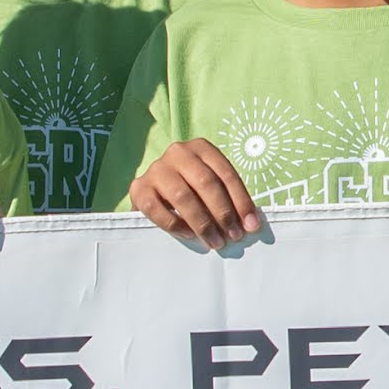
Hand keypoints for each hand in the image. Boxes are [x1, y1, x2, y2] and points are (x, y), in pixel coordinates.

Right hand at [124, 138, 264, 248]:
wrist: (153, 189)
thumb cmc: (191, 188)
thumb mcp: (210, 185)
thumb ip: (227, 198)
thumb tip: (250, 223)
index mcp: (201, 148)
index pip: (226, 173)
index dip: (241, 200)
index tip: (251, 225)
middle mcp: (177, 153)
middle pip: (205, 183)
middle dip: (223, 212)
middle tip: (233, 236)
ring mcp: (156, 169)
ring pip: (182, 196)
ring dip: (203, 223)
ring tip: (215, 241)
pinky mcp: (138, 188)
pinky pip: (157, 209)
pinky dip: (175, 224)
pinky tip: (189, 235)